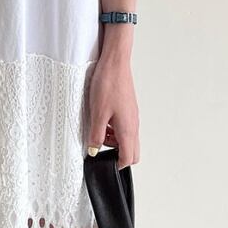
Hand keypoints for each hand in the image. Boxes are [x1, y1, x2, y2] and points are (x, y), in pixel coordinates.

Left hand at [87, 52, 139, 169]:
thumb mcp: (98, 113)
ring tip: (98, 130)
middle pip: (132, 151)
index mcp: (128, 129)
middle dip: (117, 154)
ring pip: (127, 138)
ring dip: (114, 141)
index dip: (117, 165)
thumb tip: (94, 151)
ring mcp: (132, 116)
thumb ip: (96, 135)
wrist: (115, 62)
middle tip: (100, 146)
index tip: (103, 163)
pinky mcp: (129, 108)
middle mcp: (134, 124)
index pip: (129, 158)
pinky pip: (124, 126)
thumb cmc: (108, 85)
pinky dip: (114, 129)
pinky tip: (102, 118)